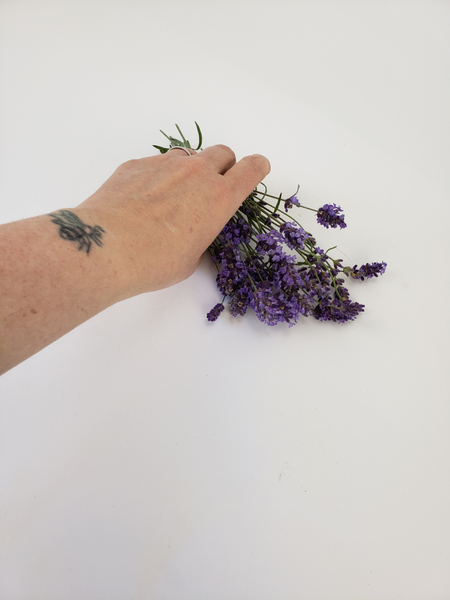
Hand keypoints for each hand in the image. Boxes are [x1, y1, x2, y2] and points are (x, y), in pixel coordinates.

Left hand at [76, 145, 269, 296]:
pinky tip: (143, 200)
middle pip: (222, 153)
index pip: (251, 169)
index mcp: (220, 197)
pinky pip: (156, 163)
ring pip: (188, 156)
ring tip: (174, 196)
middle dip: (223, 166)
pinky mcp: (136, 164)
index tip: (257, 168)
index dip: (257, 167)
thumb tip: (192, 232)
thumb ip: (201, 235)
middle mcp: (197, 173)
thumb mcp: (191, 258)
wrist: (106, 248)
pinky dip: (157, 176)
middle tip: (212, 187)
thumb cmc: (155, 262)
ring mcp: (164, 164)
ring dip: (189, 170)